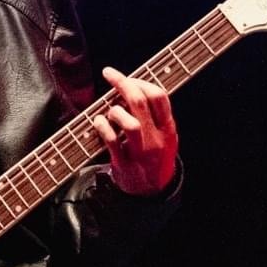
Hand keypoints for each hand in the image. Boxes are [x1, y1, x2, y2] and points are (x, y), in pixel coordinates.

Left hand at [92, 67, 178, 195]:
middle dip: (123, 83)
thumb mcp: (164, 136)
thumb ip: (154, 115)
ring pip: (130, 124)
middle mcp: (157, 139)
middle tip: (109, 74)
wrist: (152, 192)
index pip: (159, 96)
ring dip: (115, 110)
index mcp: (168, 129)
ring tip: (109, 110)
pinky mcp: (125, 164)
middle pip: (141, 103)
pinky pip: (112, 142)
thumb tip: (132, 88)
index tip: (126, 76)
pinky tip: (98, 121)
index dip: (140, 81)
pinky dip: (102, 128)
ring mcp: (141, 153)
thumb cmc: (155, 157)